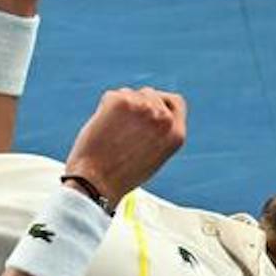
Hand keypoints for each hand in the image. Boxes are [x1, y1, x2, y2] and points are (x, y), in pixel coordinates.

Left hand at [62, 87, 186, 200]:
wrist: (98, 181)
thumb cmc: (121, 175)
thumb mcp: (153, 156)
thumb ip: (157, 133)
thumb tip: (148, 112)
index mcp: (176, 133)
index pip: (175, 102)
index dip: (160, 101)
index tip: (147, 107)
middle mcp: (164, 118)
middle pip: (150, 94)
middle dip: (136, 104)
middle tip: (121, 125)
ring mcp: (143, 107)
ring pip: (130, 93)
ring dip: (120, 107)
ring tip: (112, 134)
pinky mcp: (121, 101)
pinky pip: (112, 96)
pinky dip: (104, 108)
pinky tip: (102, 129)